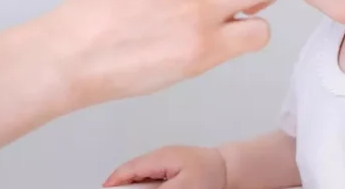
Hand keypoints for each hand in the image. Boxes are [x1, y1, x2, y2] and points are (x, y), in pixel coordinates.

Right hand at [102, 146, 226, 188]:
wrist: (231, 169)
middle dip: (123, 185)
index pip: (128, 170)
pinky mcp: (172, 172)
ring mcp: (165, 164)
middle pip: (132, 175)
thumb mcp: (182, 187)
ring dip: (136, 186)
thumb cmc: (211, 174)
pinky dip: (147, 185)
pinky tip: (146, 187)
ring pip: (141, 178)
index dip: (113, 183)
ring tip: (126, 187)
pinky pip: (152, 180)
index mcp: (159, 158)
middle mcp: (160, 159)